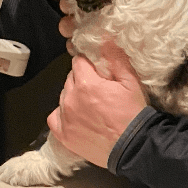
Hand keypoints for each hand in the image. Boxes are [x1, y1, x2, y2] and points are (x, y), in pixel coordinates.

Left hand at [48, 43, 145, 168]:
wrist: (133, 147)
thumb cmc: (133, 114)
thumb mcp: (131, 82)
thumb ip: (115, 58)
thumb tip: (105, 39)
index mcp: (86, 83)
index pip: (78, 61)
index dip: (89, 64)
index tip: (97, 71)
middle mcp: (71, 98)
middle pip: (70, 78)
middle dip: (82, 80)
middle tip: (98, 90)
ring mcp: (65, 117)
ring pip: (63, 95)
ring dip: (73, 96)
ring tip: (91, 106)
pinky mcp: (63, 134)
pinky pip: (54, 117)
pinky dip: (62, 115)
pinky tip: (75, 116)